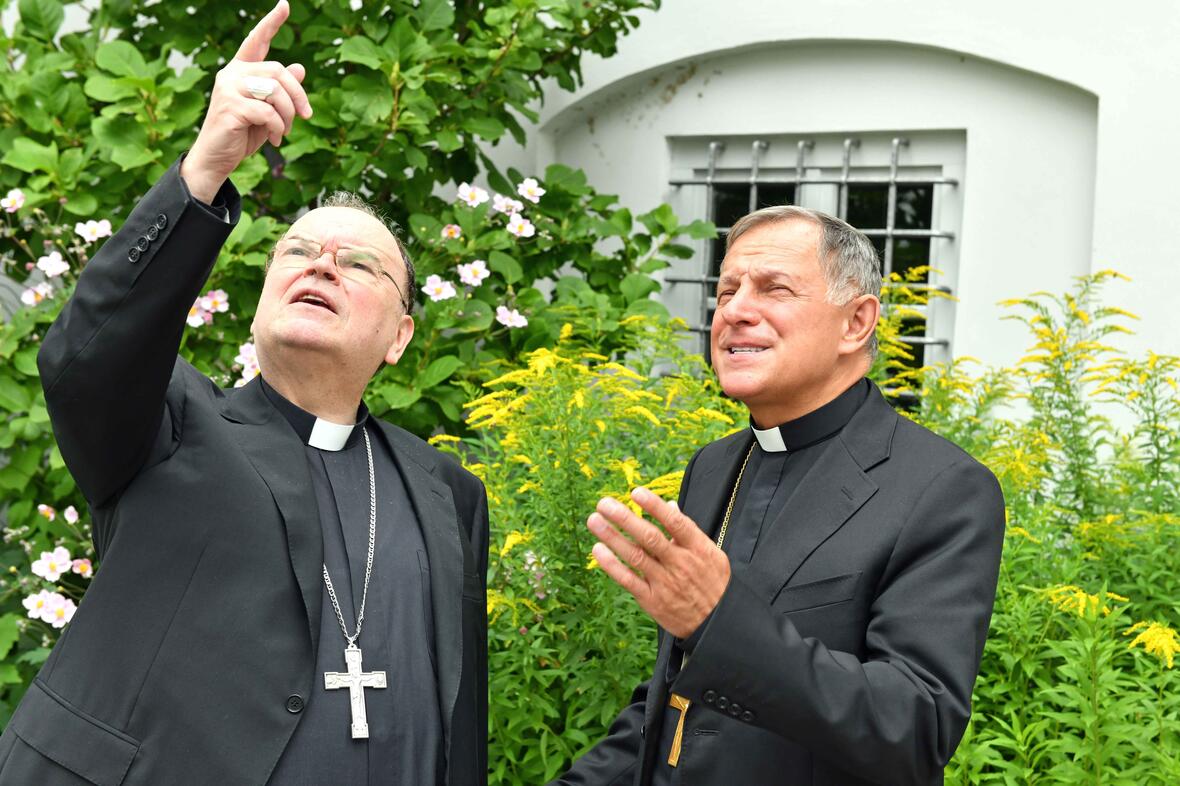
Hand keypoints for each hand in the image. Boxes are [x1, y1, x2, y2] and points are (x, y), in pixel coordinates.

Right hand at [180, 0, 312, 203]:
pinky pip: (268, 112)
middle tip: (305, 117)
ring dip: (288, 115)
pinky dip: (278, 128)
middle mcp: (232, 73)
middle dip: (299, 96)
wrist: (216, 159)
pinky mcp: (230, 106)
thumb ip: (280, 92)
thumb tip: (299, 68)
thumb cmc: (242, 134)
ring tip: (284, 131)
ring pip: (276, 91)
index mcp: (241, 71)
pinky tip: (275, 139)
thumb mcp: (268, 112)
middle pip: (279, 71)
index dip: (272, 23)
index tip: (285, 5)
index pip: (257, 41)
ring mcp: (229, 88)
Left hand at [588, 487, 730, 638]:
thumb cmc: (713, 582)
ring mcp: (665, 583)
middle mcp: (680, 564)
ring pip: (635, 556)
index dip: (654, 506)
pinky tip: (598, 550)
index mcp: (697, 548)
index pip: (675, 522)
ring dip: (612, 537)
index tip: (635, 492)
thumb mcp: (710, 553)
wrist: (718, 623)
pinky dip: (612, 565)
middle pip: (650, 537)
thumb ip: (688, 530)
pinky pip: (628, 580)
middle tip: (604, 503)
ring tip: (594, 520)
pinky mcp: (653, 600)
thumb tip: (670, 505)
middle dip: (625, 518)